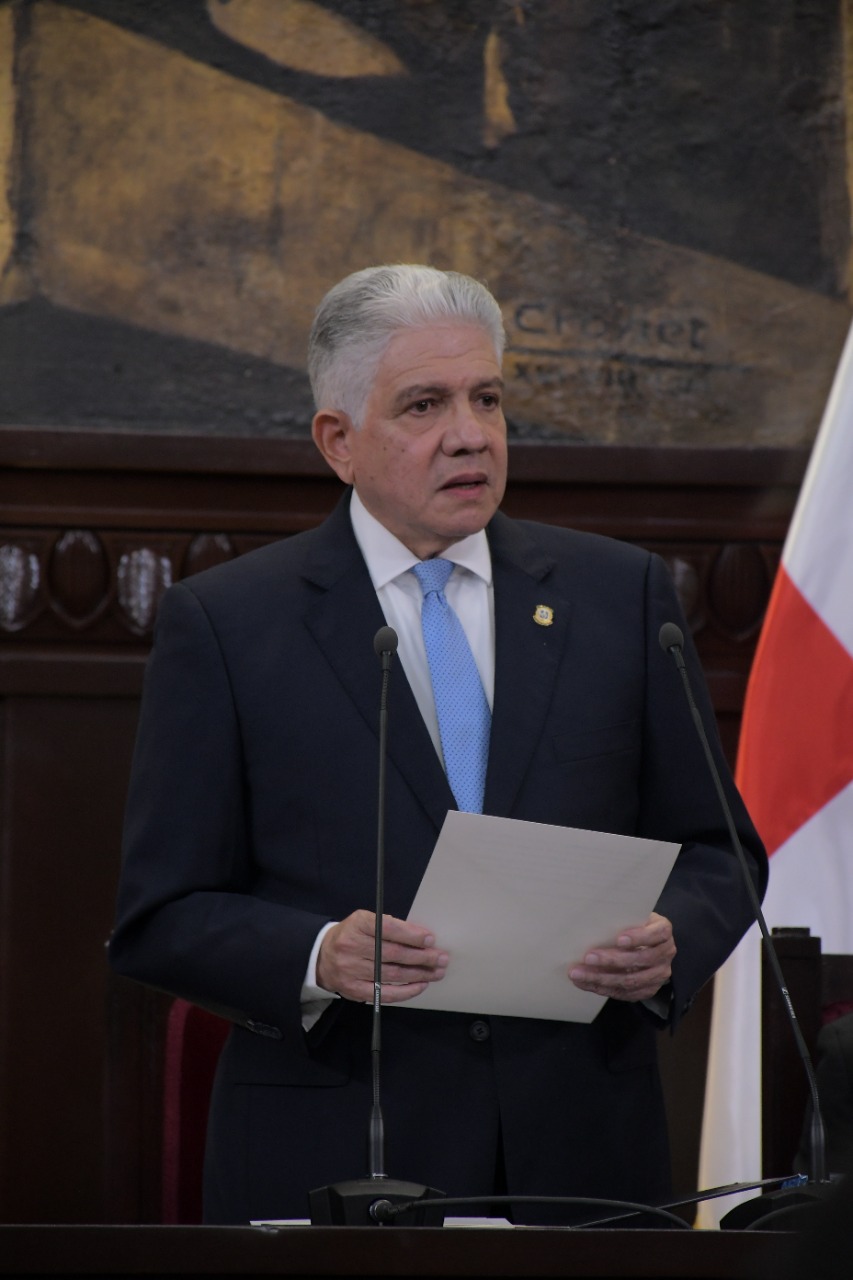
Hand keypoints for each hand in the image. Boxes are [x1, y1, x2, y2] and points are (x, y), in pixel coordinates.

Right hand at [316, 909, 447, 1003]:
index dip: (412, 935)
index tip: (430, 939)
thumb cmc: (352, 935)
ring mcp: (351, 970)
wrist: (321, 956)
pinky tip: (421, 986)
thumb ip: (389, 927)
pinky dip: (406, 991)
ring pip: (392, 974)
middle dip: (422, 957)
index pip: (388, 929)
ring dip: (419, 974)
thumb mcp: (365, 921)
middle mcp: (352, 946)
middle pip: (393, 954)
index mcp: (357, 924)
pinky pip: (384, 993)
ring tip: (436, 972)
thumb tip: (422, 938)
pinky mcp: (354, 990)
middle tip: (441, 958)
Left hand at [568, 911, 675, 1002]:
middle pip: (641, 960)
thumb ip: (622, 919)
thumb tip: (590, 922)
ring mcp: (659, 974)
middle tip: (588, 957)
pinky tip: (584, 983)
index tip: (619, 939)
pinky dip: (602, 988)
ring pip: (631, 981)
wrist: (650, 944)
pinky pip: (625, 993)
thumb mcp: (635, 916)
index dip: (639, 937)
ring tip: (579, 974)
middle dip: (612, 960)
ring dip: (602, 978)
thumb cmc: (636, 925)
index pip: (656, 934)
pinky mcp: (648, 990)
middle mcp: (666, 954)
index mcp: (664, 931)